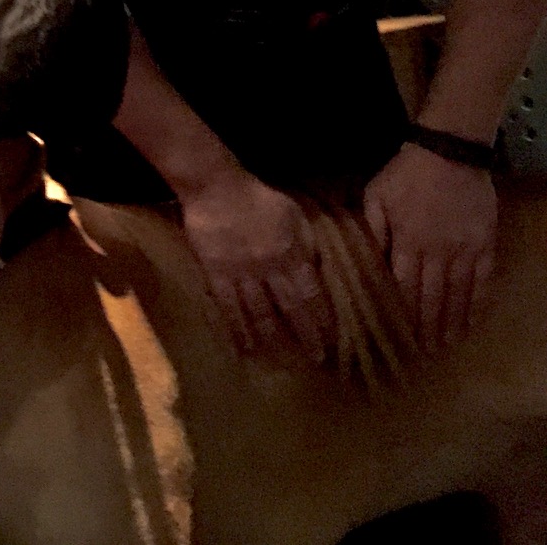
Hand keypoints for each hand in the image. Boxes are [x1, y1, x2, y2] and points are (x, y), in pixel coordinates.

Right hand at [179, 171, 333, 362]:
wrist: (216, 188)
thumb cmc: (259, 199)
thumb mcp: (295, 215)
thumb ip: (308, 244)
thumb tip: (319, 272)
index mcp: (292, 254)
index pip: (312, 294)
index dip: (323, 319)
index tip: (334, 341)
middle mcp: (270, 270)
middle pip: (289, 309)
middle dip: (304, 336)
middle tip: (315, 361)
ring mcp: (241, 275)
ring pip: (260, 313)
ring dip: (272, 340)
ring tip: (282, 362)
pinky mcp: (216, 275)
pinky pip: (227, 308)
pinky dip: (235, 330)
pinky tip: (242, 348)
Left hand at [363, 143, 496, 351]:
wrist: (449, 153)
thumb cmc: (405, 175)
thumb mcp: (375, 198)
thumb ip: (373, 231)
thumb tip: (368, 264)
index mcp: (407, 243)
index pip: (404, 288)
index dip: (403, 315)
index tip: (400, 337)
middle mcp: (437, 253)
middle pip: (432, 298)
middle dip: (427, 328)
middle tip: (424, 353)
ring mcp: (464, 251)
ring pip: (458, 295)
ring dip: (452, 322)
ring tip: (447, 345)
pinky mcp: (485, 245)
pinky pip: (483, 280)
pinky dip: (478, 303)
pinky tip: (473, 320)